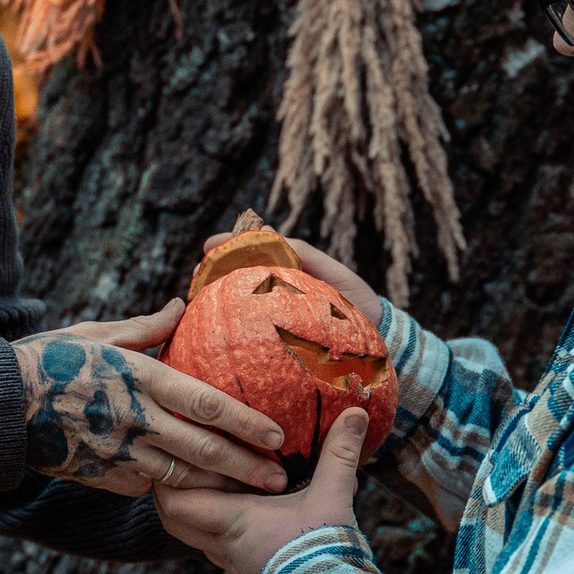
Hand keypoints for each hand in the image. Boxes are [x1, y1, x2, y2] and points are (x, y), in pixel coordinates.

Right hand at [13, 299, 286, 496]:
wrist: (1, 405)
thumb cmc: (52, 360)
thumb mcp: (100, 335)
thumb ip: (148, 327)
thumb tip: (183, 306)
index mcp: (141, 378)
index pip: (206, 404)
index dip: (246, 422)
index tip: (277, 434)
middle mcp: (137, 418)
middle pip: (203, 450)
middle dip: (245, 468)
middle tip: (279, 479)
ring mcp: (121, 453)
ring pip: (182, 477)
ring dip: (220, 487)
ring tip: (252, 493)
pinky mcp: (106, 476)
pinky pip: (150, 487)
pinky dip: (176, 491)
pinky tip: (202, 495)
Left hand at [156, 407, 370, 573]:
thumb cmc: (325, 552)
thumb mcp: (333, 497)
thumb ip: (339, 454)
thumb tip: (355, 414)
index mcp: (232, 522)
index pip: (175, 501)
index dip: (166, 477)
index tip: (176, 450)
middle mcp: (222, 546)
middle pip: (173, 519)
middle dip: (172, 491)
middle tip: (187, 463)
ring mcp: (231, 565)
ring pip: (194, 534)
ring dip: (199, 509)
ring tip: (216, 482)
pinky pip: (217, 549)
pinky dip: (218, 528)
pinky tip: (242, 511)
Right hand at [201, 232, 382, 328]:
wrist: (376, 334)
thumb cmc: (355, 299)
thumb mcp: (330, 271)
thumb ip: (302, 252)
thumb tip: (269, 231)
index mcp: (286, 272)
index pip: (248, 255)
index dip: (225, 248)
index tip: (207, 246)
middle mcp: (275, 293)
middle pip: (234, 280)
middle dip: (212, 273)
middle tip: (197, 274)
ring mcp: (273, 316)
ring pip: (237, 305)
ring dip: (214, 299)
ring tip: (196, 299)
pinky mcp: (276, 342)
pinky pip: (249, 332)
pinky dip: (231, 328)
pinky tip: (216, 330)